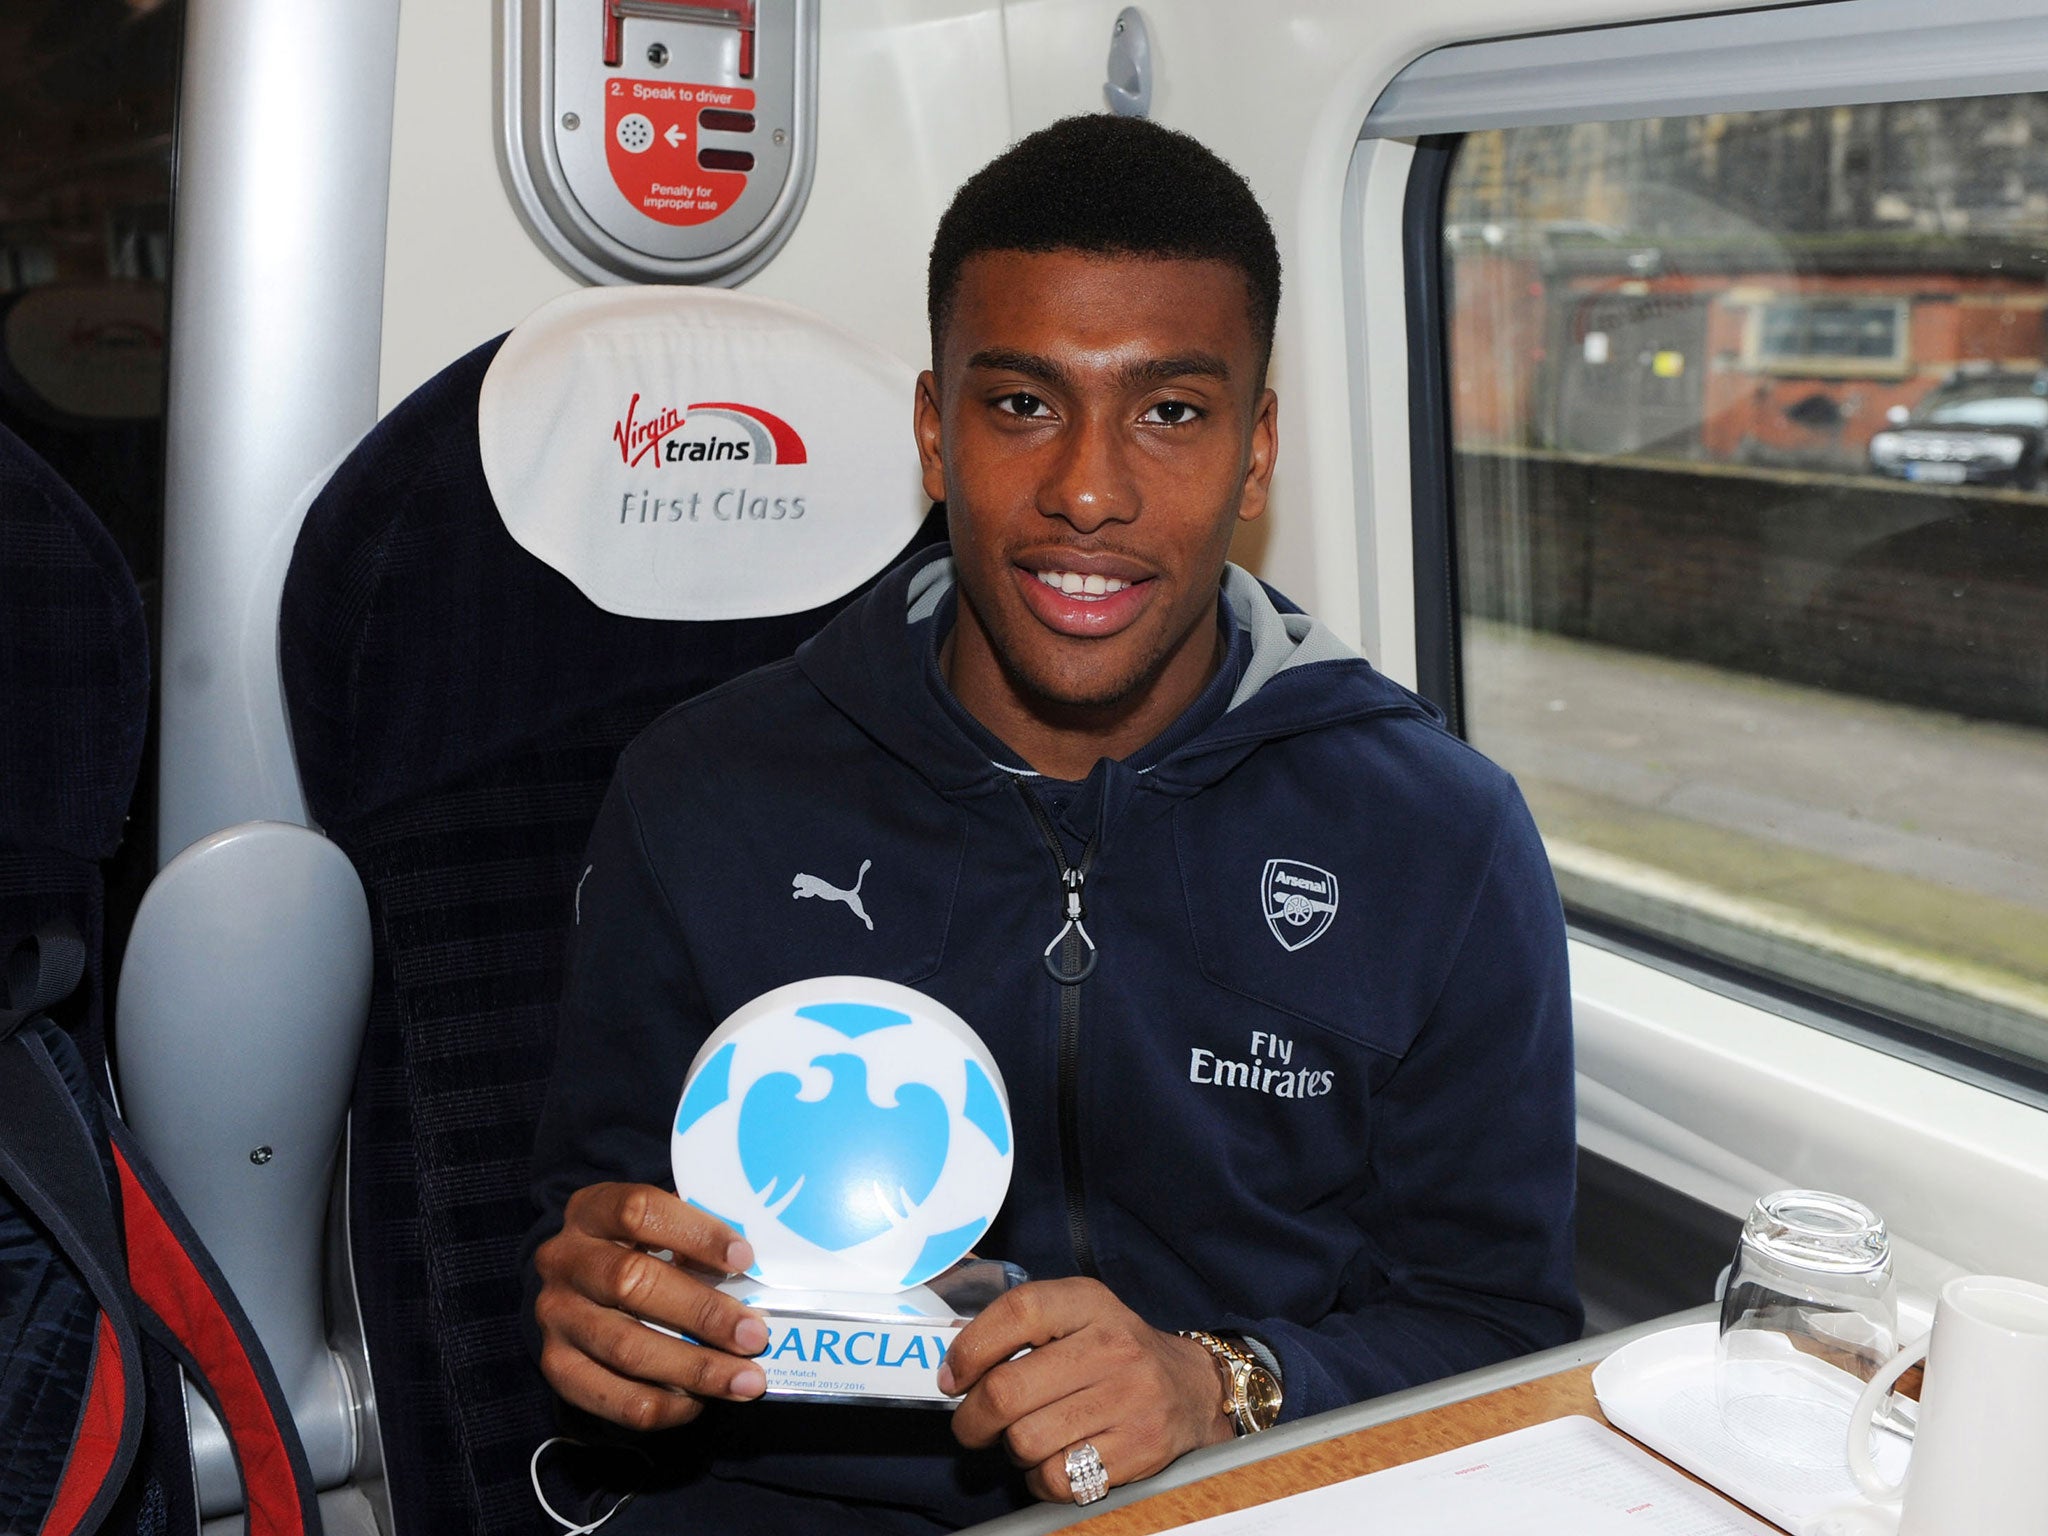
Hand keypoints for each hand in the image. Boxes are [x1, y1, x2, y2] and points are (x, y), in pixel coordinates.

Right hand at [532, 1181, 769, 1430]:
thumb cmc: (635, 1249)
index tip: (744, 1258)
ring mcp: (556, 1317)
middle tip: (755, 1336)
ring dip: (695, 1369)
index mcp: (591, 1210)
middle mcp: (565, 1261)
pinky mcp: (558, 1367)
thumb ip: (693, 1239)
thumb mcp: (654, 1226)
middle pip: (632, 1282)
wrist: (574, 1290)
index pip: (639, 1210)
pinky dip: (665, 1405)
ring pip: (626, 1348)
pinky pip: (614, 1397)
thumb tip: (755, 1270)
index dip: (695, 1233)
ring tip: (746, 1381)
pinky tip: (701, 1401)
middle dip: (703, 1313)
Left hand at [940, 1278, 1232, 1501]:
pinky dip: (1041, 1478)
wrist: (1191, 1389)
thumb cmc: (1114, 1352)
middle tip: (971, 1426)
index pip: (1017, 1311)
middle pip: (1008, 1391)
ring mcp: (1129, 1399)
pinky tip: (1054, 1459)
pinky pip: (1058, 1479)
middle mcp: (1113, 1346)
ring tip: (1027, 1438)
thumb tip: (950, 1369)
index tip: (952, 1378)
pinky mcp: (1139, 1448)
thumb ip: (1017, 1327)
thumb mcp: (1076, 1316)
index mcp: (1089, 1303)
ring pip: (1026, 1441)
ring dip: (1012, 1449)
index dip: (971, 1349)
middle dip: (973, 1419)